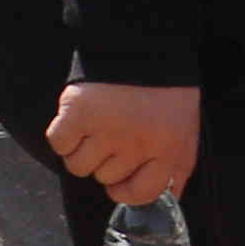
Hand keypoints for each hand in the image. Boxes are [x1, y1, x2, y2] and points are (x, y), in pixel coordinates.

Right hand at [47, 81, 200, 205]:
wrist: (144, 47)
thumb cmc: (166, 93)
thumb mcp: (185, 131)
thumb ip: (177, 167)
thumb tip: (167, 198)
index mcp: (169, 150)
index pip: (141, 194)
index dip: (128, 190)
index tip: (124, 179)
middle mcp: (137, 145)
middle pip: (105, 179)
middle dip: (108, 160)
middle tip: (118, 132)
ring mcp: (105, 131)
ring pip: (79, 167)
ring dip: (84, 149)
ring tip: (100, 123)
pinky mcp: (77, 115)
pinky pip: (59, 145)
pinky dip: (65, 135)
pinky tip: (81, 118)